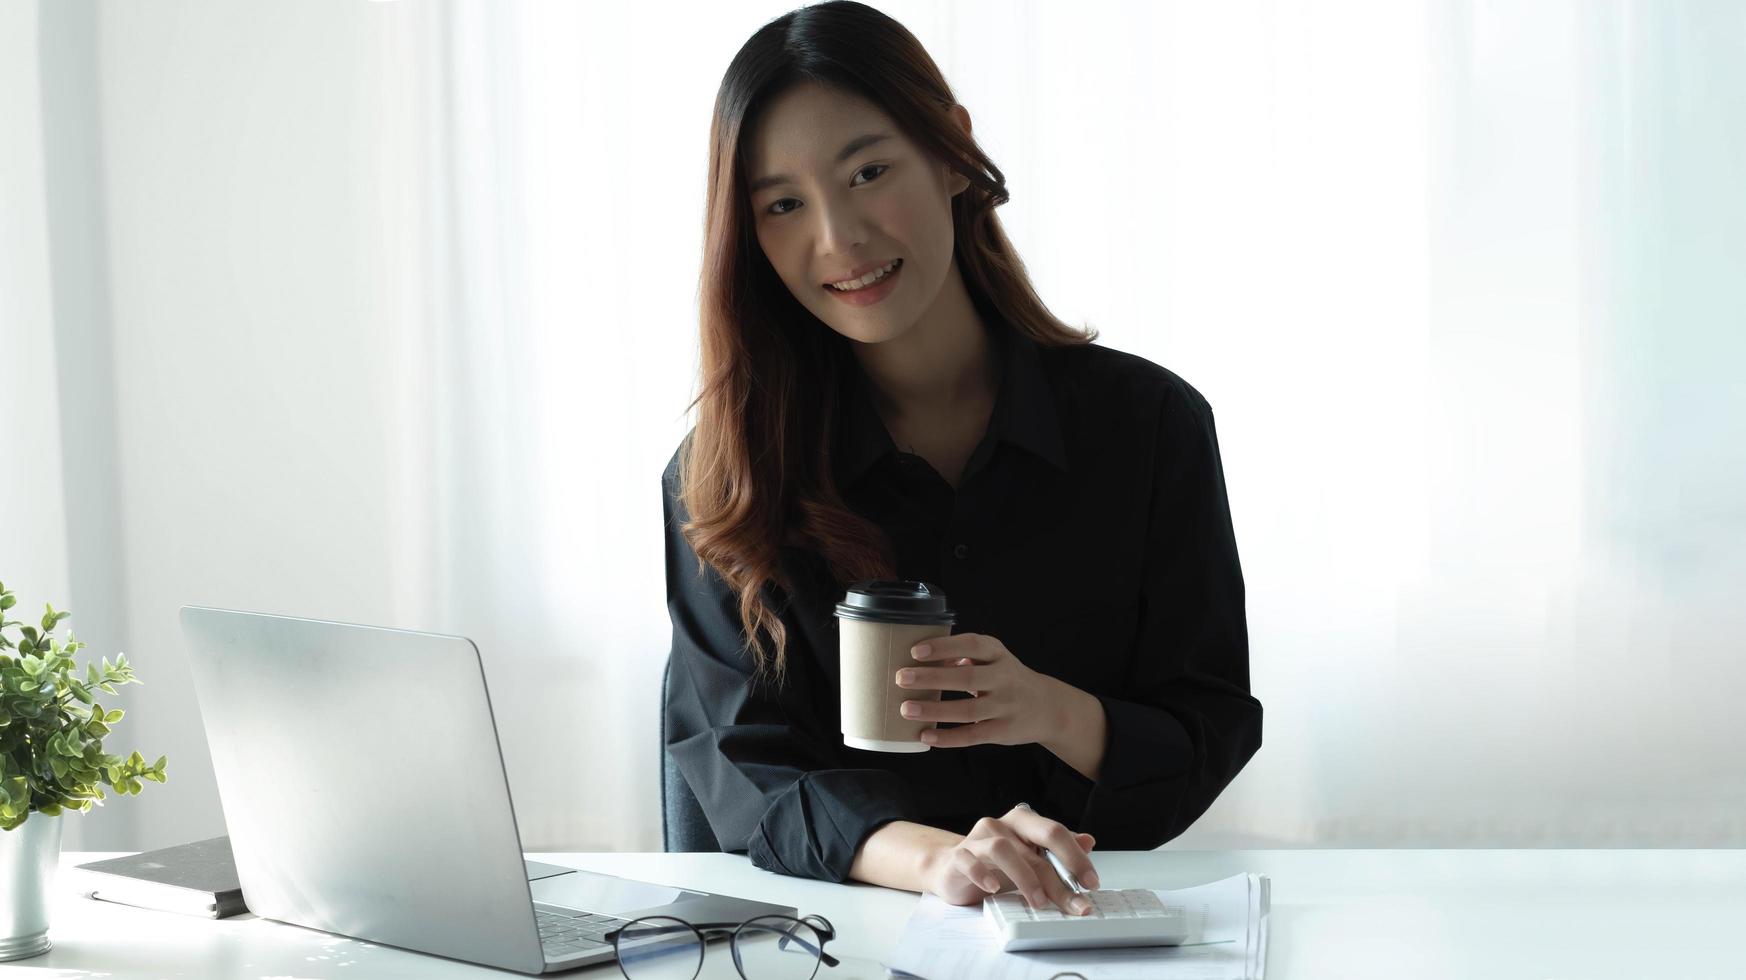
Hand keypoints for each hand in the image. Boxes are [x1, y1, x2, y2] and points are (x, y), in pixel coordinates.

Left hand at [896, 633, 1062, 747]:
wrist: (1047, 707)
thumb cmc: (1007, 678)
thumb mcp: (994, 658)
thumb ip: (964, 657)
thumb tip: (924, 662)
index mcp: (998, 653)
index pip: (971, 645)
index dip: (944, 647)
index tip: (916, 651)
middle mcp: (1004, 678)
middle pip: (966, 678)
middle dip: (932, 678)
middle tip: (901, 678)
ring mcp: (1006, 706)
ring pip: (967, 710)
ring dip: (935, 711)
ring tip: (906, 709)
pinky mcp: (1003, 731)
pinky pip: (973, 735)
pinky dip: (948, 738)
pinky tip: (925, 736)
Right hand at [924, 804, 1101, 912]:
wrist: (951, 869)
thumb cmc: (995, 865)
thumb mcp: (1030, 858)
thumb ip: (1057, 851)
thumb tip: (1088, 841)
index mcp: (1023, 822)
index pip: (1056, 832)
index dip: (1076, 857)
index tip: (1091, 883)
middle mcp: (1002, 824)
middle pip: (1038, 839)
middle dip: (1060, 874)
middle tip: (1075, 901)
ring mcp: (978, 838)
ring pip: (1004, 849)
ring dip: (1026, 878)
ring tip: (1039, 902)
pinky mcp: (959, 856)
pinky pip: (970, 861)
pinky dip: (984, 874)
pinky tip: (994, 889)